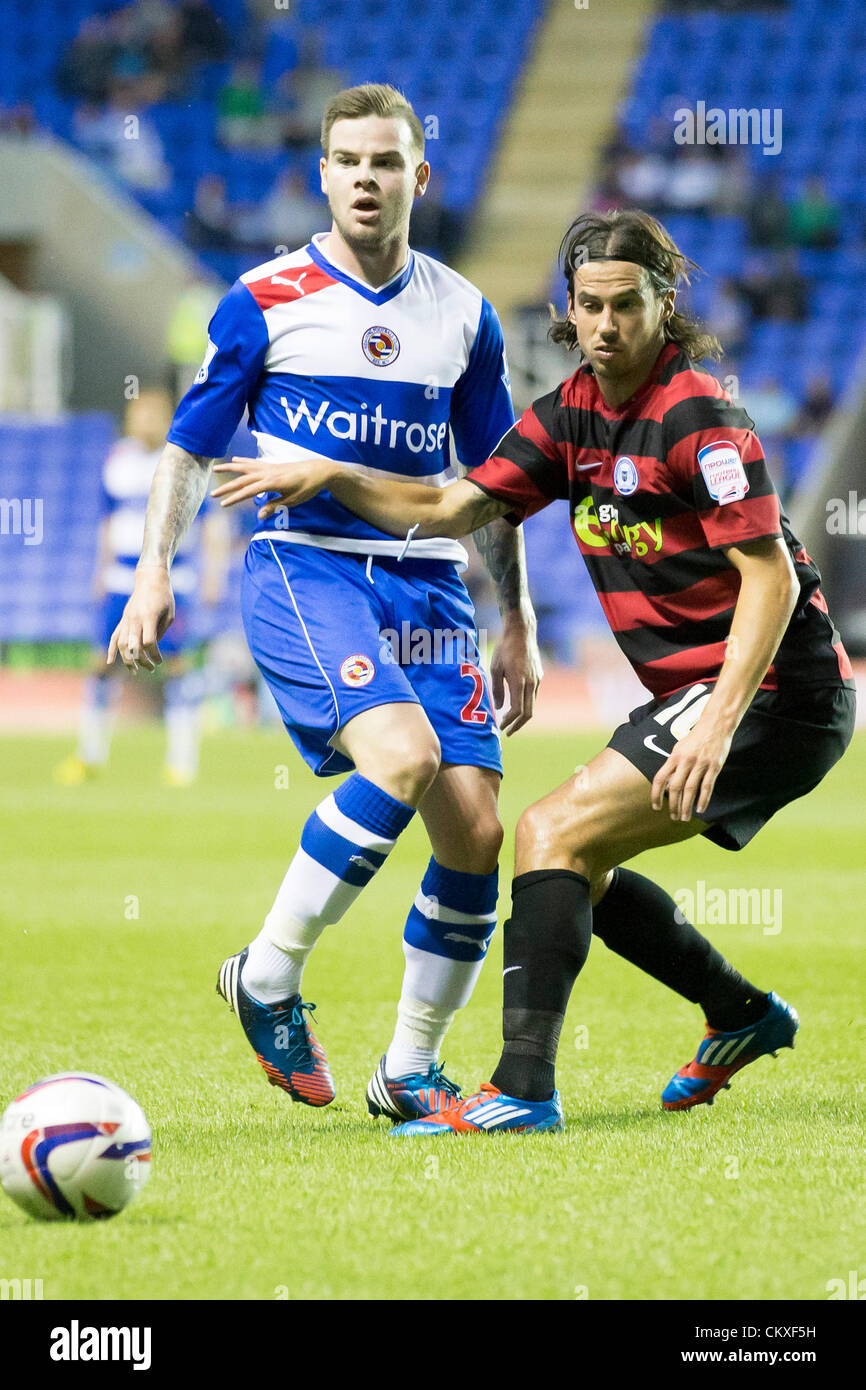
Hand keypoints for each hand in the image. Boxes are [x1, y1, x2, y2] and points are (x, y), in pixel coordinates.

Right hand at [106, 566, 173, 670]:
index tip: (160, 660)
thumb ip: (160, 632)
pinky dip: (111, 649)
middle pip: (134, 645)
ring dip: (127, 659)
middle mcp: (135, 618)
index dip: (154, 654)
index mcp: (149, 616)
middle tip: (151, 669)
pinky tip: (110, 662)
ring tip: (134, 670)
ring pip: (122, 643)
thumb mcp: (169, 614)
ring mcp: (127, 619)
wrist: (150, 579)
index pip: (149, 641)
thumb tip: (151, 648)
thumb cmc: (164, 597)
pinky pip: (115, 636)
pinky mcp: (123, 619)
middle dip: (141, 660)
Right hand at [211, 456, 334, 517]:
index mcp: (272, 482)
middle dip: (226, 487)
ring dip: (229, 469)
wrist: (318, 470)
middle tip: (212, 494)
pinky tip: (235, 460)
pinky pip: (253, 463)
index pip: (248, 491)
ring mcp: (268, 467)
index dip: (235, 498)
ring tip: (215, 469)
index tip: (223, 505)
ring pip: (244, 468)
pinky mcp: (271, 466)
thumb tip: (260, 515)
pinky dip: (243, 462)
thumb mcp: (292, 500)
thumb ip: (275, 506)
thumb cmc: (307, 487)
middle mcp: (267, 473)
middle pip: (242, 480)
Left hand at [490, 613, 542, 735]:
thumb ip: (497, 689)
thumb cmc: (505, 649)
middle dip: (518, 725)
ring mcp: (537, 679)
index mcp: (519, 682)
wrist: (521, 633)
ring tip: (510, 720)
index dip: (509, 721)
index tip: (501, 726)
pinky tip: (517, 704)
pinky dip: (526, 703)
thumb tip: (500, 707)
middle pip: (528, 713)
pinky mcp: (539, 676)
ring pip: (532, 704)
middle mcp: (531, 683)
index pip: (517, 710)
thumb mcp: (495, 668)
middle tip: (508, 732)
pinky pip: (533, 695)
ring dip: (522, 715)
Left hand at [651, 718, 732, 820]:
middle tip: (673, 817)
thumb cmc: (695, 738)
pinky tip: (700, 809)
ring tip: (685, 817)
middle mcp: (685, 761)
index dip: (656, 794)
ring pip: (691, 789)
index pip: (660, 778)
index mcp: (674, 757)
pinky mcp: (714, 766)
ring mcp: (700, 764)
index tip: (656, 807)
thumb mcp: (679, 748)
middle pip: (675, 787)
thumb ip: (673, 765)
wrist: (715, 725)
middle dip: (673, 805)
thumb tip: (666, 784)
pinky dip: (703, 799)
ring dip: (687, 806)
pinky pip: (707, 786)